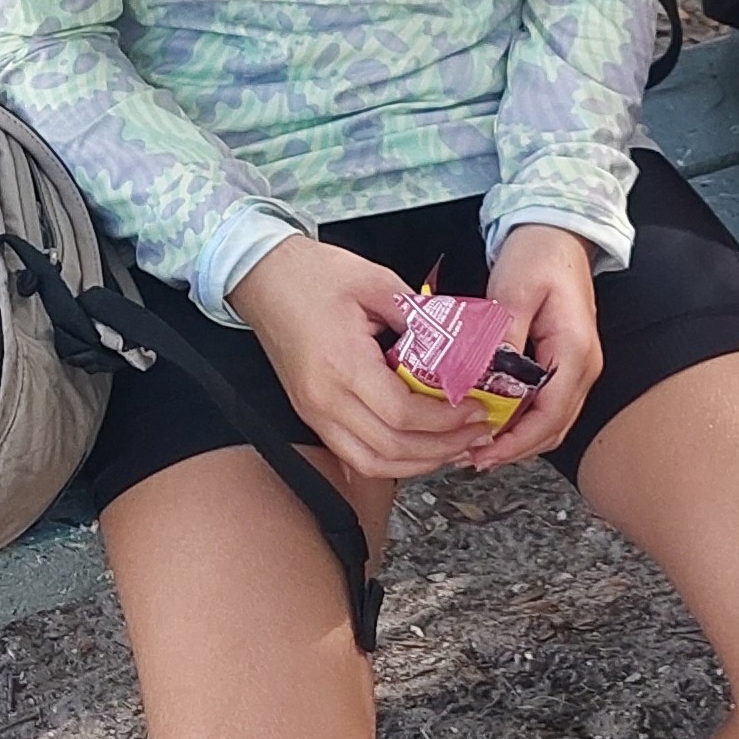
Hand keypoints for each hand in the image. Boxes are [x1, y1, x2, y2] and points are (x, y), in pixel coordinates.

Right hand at [229, 234, 487, 482]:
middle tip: (476, 434)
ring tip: (453, 447)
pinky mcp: (311, 413)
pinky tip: (417, 448)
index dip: (446, 420)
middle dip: (441, 448)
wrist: (262, 276)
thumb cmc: (313, 274)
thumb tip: (459, 346)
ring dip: (417, 463)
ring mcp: (313, 411)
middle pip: (390, 448)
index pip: (402, 414)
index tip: (475, 410)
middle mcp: (324, 398)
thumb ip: (419, 317)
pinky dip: (390, 459)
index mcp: (342, 364)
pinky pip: (353, 455)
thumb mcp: (377, 281)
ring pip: (371, 463)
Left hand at [474, 225, 603, 469]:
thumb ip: (502, 337)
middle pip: (553, 427)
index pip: (550, 414)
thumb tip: (485, 379)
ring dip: (516, 439)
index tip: (483, 452)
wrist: (557, 233)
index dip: (516, 441)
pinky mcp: (563, 363)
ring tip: (475, 445)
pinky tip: (492, 421)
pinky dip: (521, 421)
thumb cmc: (539, 255)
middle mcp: (584, 366)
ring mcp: (577, 367)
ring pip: (550, 421)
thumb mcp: (514, 291)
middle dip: (512, 449)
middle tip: (469, 457)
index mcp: (575, 350)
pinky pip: (545, 404)